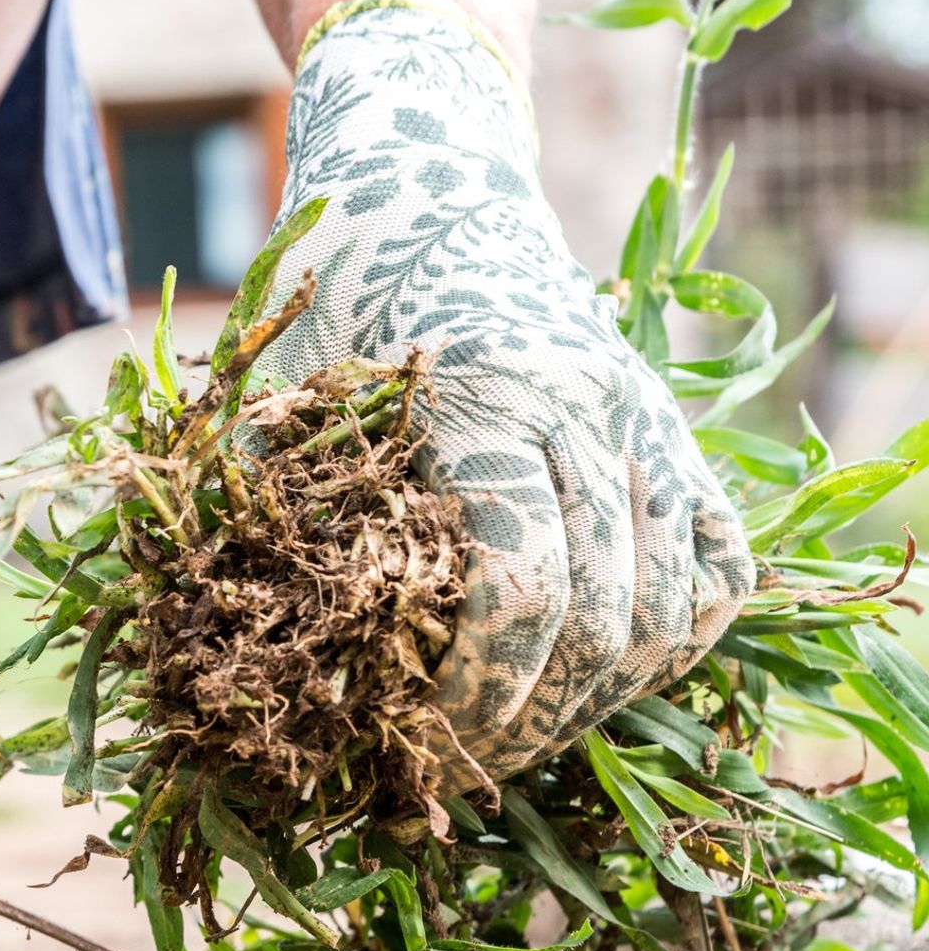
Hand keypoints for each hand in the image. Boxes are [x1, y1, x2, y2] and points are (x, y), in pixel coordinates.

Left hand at [256, 0, 753, 783]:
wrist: (431, 180)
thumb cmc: (338, 297)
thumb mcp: (293, 389)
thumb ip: (277, 502)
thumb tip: (228, 641)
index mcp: (483, 400)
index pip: (517, 589)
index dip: (474, 692)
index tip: (420, 746)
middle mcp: (587, 409)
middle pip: (598, 620)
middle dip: (530, 718)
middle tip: (461, 770)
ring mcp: (647, 419)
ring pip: (670, 606)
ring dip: (600, 698)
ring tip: (523, 739)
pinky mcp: (678, 430)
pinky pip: (722, 562)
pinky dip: (679, 638)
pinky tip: (605, 681)